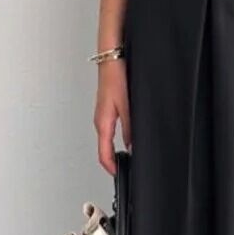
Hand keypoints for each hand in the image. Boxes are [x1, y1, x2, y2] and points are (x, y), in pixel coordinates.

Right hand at [95, 58, 130, 172]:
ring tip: (128, 158)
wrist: (111, 60)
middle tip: (126, 169)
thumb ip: (130, 128)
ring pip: (107, 141)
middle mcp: (100, 121)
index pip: (103, 154)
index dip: (111, 167)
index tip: (119, 175)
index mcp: (103, 123)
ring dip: (115, 151)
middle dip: (114, 162)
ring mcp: (103, 116)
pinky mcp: (107, 110)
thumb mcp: (127, 106)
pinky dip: (116, 140)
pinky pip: (110, 131)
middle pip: (104, 150)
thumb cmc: (115, 78)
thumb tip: (133, 145)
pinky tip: (128, 140)